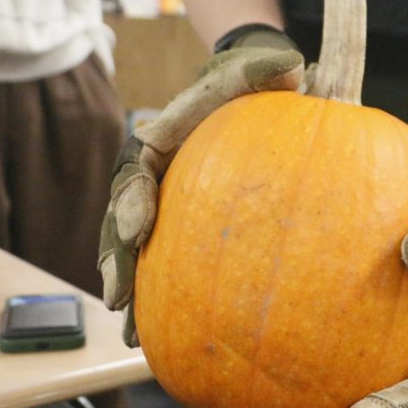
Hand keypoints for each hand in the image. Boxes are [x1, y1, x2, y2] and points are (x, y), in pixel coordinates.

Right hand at [98, 24, 303, 345]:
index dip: (133, 200)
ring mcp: (170, 205)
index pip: (138, 172)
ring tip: (132, 334)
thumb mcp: (260, 69)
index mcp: (163, 140)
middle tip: (118, 296)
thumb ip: (268, 69)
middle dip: (117, 260)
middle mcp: (158, 177)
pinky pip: (171, 268)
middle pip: (125, 221)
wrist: (264, 94)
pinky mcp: (189, 230)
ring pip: (138, 253)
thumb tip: (290, 69)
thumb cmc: (256, 81)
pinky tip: (163, 339)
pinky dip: (163, 303)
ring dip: (133, 290)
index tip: (138, 227)